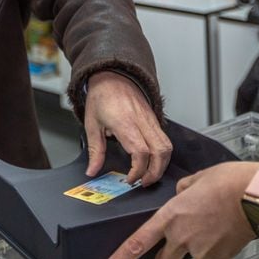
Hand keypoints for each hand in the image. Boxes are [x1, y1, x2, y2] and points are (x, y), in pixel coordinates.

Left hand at [84, 71, 171, 186]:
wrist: (112, 75)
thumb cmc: (102, 97)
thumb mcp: (91, 124)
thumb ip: (95, 150)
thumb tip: (92, 171)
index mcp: (125, 123)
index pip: (140, 152)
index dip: (138, 171)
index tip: (130, 180)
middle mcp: (141, 121)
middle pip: (160, 152)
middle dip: (155, 173)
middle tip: (144, 183)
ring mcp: (150, 119)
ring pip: (167, 146)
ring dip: (162, 165)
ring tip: (150, 175)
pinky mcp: (154, 119)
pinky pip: (165, 139)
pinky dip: (162, 154)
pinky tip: (152, 160)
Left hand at [109, 162, 258, 258]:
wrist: (258, 196)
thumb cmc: (230, 182)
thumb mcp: (199, 179)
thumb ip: (183, 190)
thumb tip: (181, 195)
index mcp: (171, 215)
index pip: (139, 241)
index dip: (122, 256)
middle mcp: (181, 237)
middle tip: (167, 254)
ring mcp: (200, 251)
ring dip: (192, 252)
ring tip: (208, 231)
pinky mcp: (219, 258)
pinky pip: (209, 258)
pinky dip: (212, 251)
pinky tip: (224, 235)